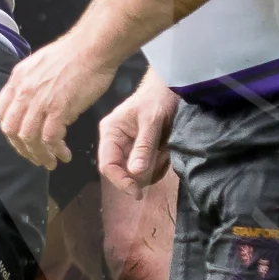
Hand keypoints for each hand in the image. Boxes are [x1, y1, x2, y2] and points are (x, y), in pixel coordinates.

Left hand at [0, 32, 121, 169]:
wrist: (92, 47)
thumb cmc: (74, 54)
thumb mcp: (40, 64)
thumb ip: (33, 85)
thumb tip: (39, 105)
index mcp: (18, 79)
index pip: (1, 112)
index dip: (9, 130)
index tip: (20, 139)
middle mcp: (24, 91)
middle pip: (12, 129)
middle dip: (21, 148)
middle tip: (34, 156)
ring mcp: (40, 100)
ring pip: (29, 138)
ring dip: (39, 154)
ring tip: (50, 162)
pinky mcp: (59, 108)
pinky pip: (50, 138)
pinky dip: (55, 150)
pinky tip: (63, 154)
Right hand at [98, 70, 180, 192]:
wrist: (170, 87)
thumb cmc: (158, 98)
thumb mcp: (152, 121)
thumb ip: (143, 146)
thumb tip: (135, 173)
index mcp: (111, 132)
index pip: (107, 165)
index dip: (120, 181)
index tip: (137, 192)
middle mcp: (114, 141)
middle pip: (119, 171)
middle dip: (140, 175)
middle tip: (160, 163)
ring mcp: (127, 146)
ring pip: (133, 173)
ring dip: (151, 170)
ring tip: (164, 154)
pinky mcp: (139, 149)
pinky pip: (144, 168)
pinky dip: (156, 166)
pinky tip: (165, 153)